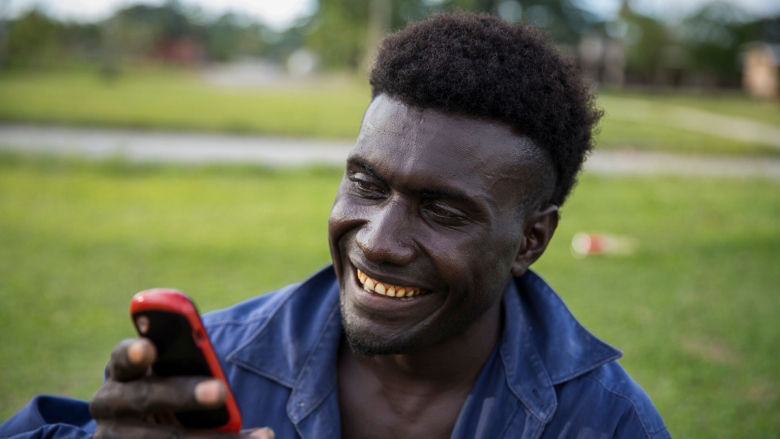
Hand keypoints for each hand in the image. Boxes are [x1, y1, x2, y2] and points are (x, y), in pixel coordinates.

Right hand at [89, 338, 273, 438]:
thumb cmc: (164, 389)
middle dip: (185, 394)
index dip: (134, 353)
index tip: (150, 347)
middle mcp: (108, 403)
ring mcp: (112, 437)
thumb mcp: (166, 373)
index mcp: (121, 370)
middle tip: (221, 391)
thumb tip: (219, 382)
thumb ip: (182, 364)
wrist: (139, 428)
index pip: (124, 357)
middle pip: (146, 398)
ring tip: (262, 435)